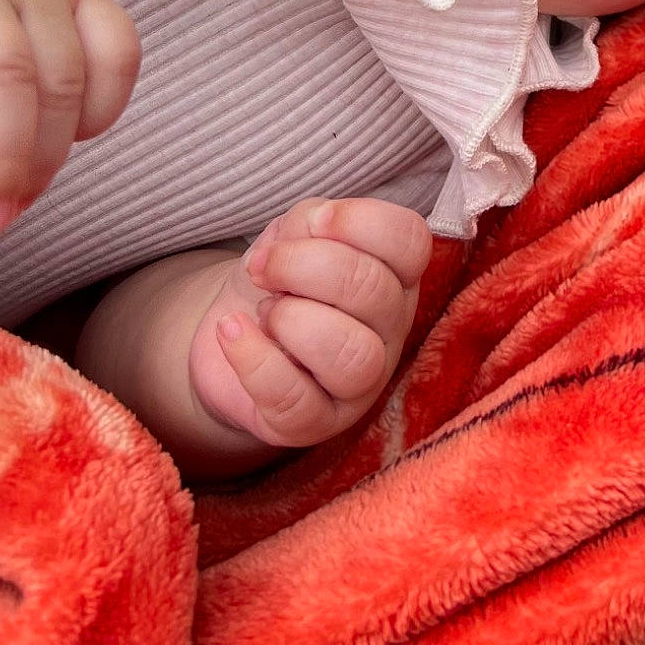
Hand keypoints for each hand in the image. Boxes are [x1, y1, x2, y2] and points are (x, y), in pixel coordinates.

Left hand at [188, 198, 432, 449]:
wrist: (232, 334)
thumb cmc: (279, 279)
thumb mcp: (295, 234)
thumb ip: (314, 222)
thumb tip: (320, 226)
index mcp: (396, 275)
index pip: (411, 242)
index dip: (360, 223)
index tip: (314, 222)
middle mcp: (390, 330)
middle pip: (374, 292)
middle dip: (304, 266)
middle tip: (264, 268)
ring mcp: (360, 385)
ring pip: (354, 355)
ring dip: (292, 320)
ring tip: (264, 311)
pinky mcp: (314, 423)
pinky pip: (295, 399)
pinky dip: (254, 359)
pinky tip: (232, 331)